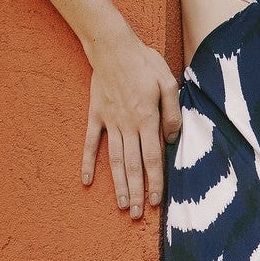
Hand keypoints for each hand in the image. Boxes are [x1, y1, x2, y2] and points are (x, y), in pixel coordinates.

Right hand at [82, 31, 181, 217]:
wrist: (112, 45)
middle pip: (132, 165)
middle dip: (136, 192)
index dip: (155, 181)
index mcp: (146, 119)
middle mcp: (127, 125)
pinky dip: (88, 162)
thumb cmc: (144, 62)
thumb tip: (172, 139)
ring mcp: (109, 121)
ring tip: (122, 205)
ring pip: (114, 160)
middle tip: (138, 215)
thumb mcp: (168, 82)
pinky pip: (91, 142)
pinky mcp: (96, 115)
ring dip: (118, 184)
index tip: (156, 201)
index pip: (152, 158)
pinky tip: (86, 180)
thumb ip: (173, 112)